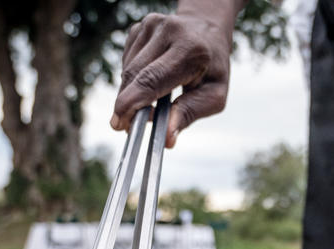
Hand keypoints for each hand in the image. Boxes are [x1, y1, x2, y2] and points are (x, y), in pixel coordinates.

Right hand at [111, 12, 232, 147]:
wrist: (207, 30)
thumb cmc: (212, 69)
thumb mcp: (214, 95)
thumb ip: (190, 114)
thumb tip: (167, 139)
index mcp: (191, 50)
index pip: (152, 79)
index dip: (132, 103)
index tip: (119, 124)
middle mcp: (169, 31)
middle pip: (134, 75)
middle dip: (126, 104)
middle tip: (125, 125)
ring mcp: (151, 25)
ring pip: (127, 69)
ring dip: (130, 92)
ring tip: (147, 102)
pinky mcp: (139, 26)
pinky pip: (127, 61)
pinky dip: (133, 78)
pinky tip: (149, 79)